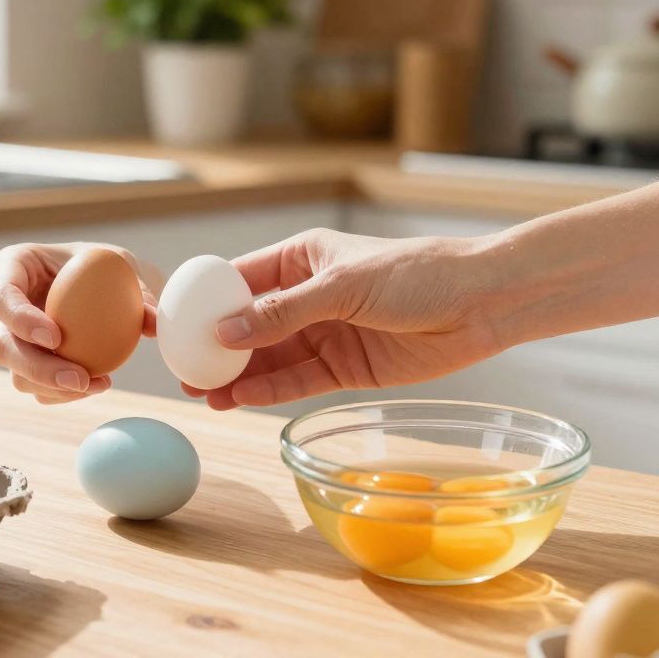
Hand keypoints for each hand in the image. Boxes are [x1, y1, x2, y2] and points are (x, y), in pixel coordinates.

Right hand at [0, 243, 157, 403]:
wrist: (107, 282)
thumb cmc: (110, 264)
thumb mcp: (123, 264)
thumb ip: (138, 290)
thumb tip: (152, 323)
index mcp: (14, 266)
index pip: (1, 298)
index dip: (21, 320)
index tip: (57, 337)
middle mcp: (5, 305)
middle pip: (2, 346)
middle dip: (38, 369)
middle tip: (80, 378)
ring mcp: (13, 337)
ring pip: (18, 374)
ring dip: (55, 388)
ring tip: (97, 384)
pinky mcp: (27, 362)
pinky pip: (37, 388)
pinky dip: (64, 394)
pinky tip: (96, 385)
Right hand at [185, 229, 503, 409]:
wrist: (481, 303)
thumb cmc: (417, 273)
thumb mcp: (342, 286)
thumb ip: (283, 313)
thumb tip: (226, 333)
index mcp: (302, 258)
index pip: (241, 279)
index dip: (207, 302)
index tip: (177, 325)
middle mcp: (308, 296)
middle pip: (250, 325)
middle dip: (217, 348)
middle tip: (184, 371)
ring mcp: (326, 333)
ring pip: (270, 358)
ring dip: (239, 376)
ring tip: (204, 394)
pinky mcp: (346, 368)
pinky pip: (299, 381)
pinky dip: (270, 391)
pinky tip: (241, 399)